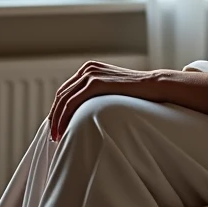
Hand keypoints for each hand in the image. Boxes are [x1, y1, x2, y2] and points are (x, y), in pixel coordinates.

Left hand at [47, 61, 166, 141]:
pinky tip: (64, 130)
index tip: (56, 127)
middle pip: (61, 95)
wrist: (154, 86)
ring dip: (57, 120)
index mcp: (89, 70)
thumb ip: (97, 97)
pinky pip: (72, 102)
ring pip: (63, 100)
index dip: (57, 110)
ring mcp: (91, 74)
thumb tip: (82, 115)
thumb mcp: (111, 92)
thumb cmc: (137, 94)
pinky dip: (64, 117)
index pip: (65, 92)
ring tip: (57, 137)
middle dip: (54, 116)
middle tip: (53, 136)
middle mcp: (87, 69)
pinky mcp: (95, 82)